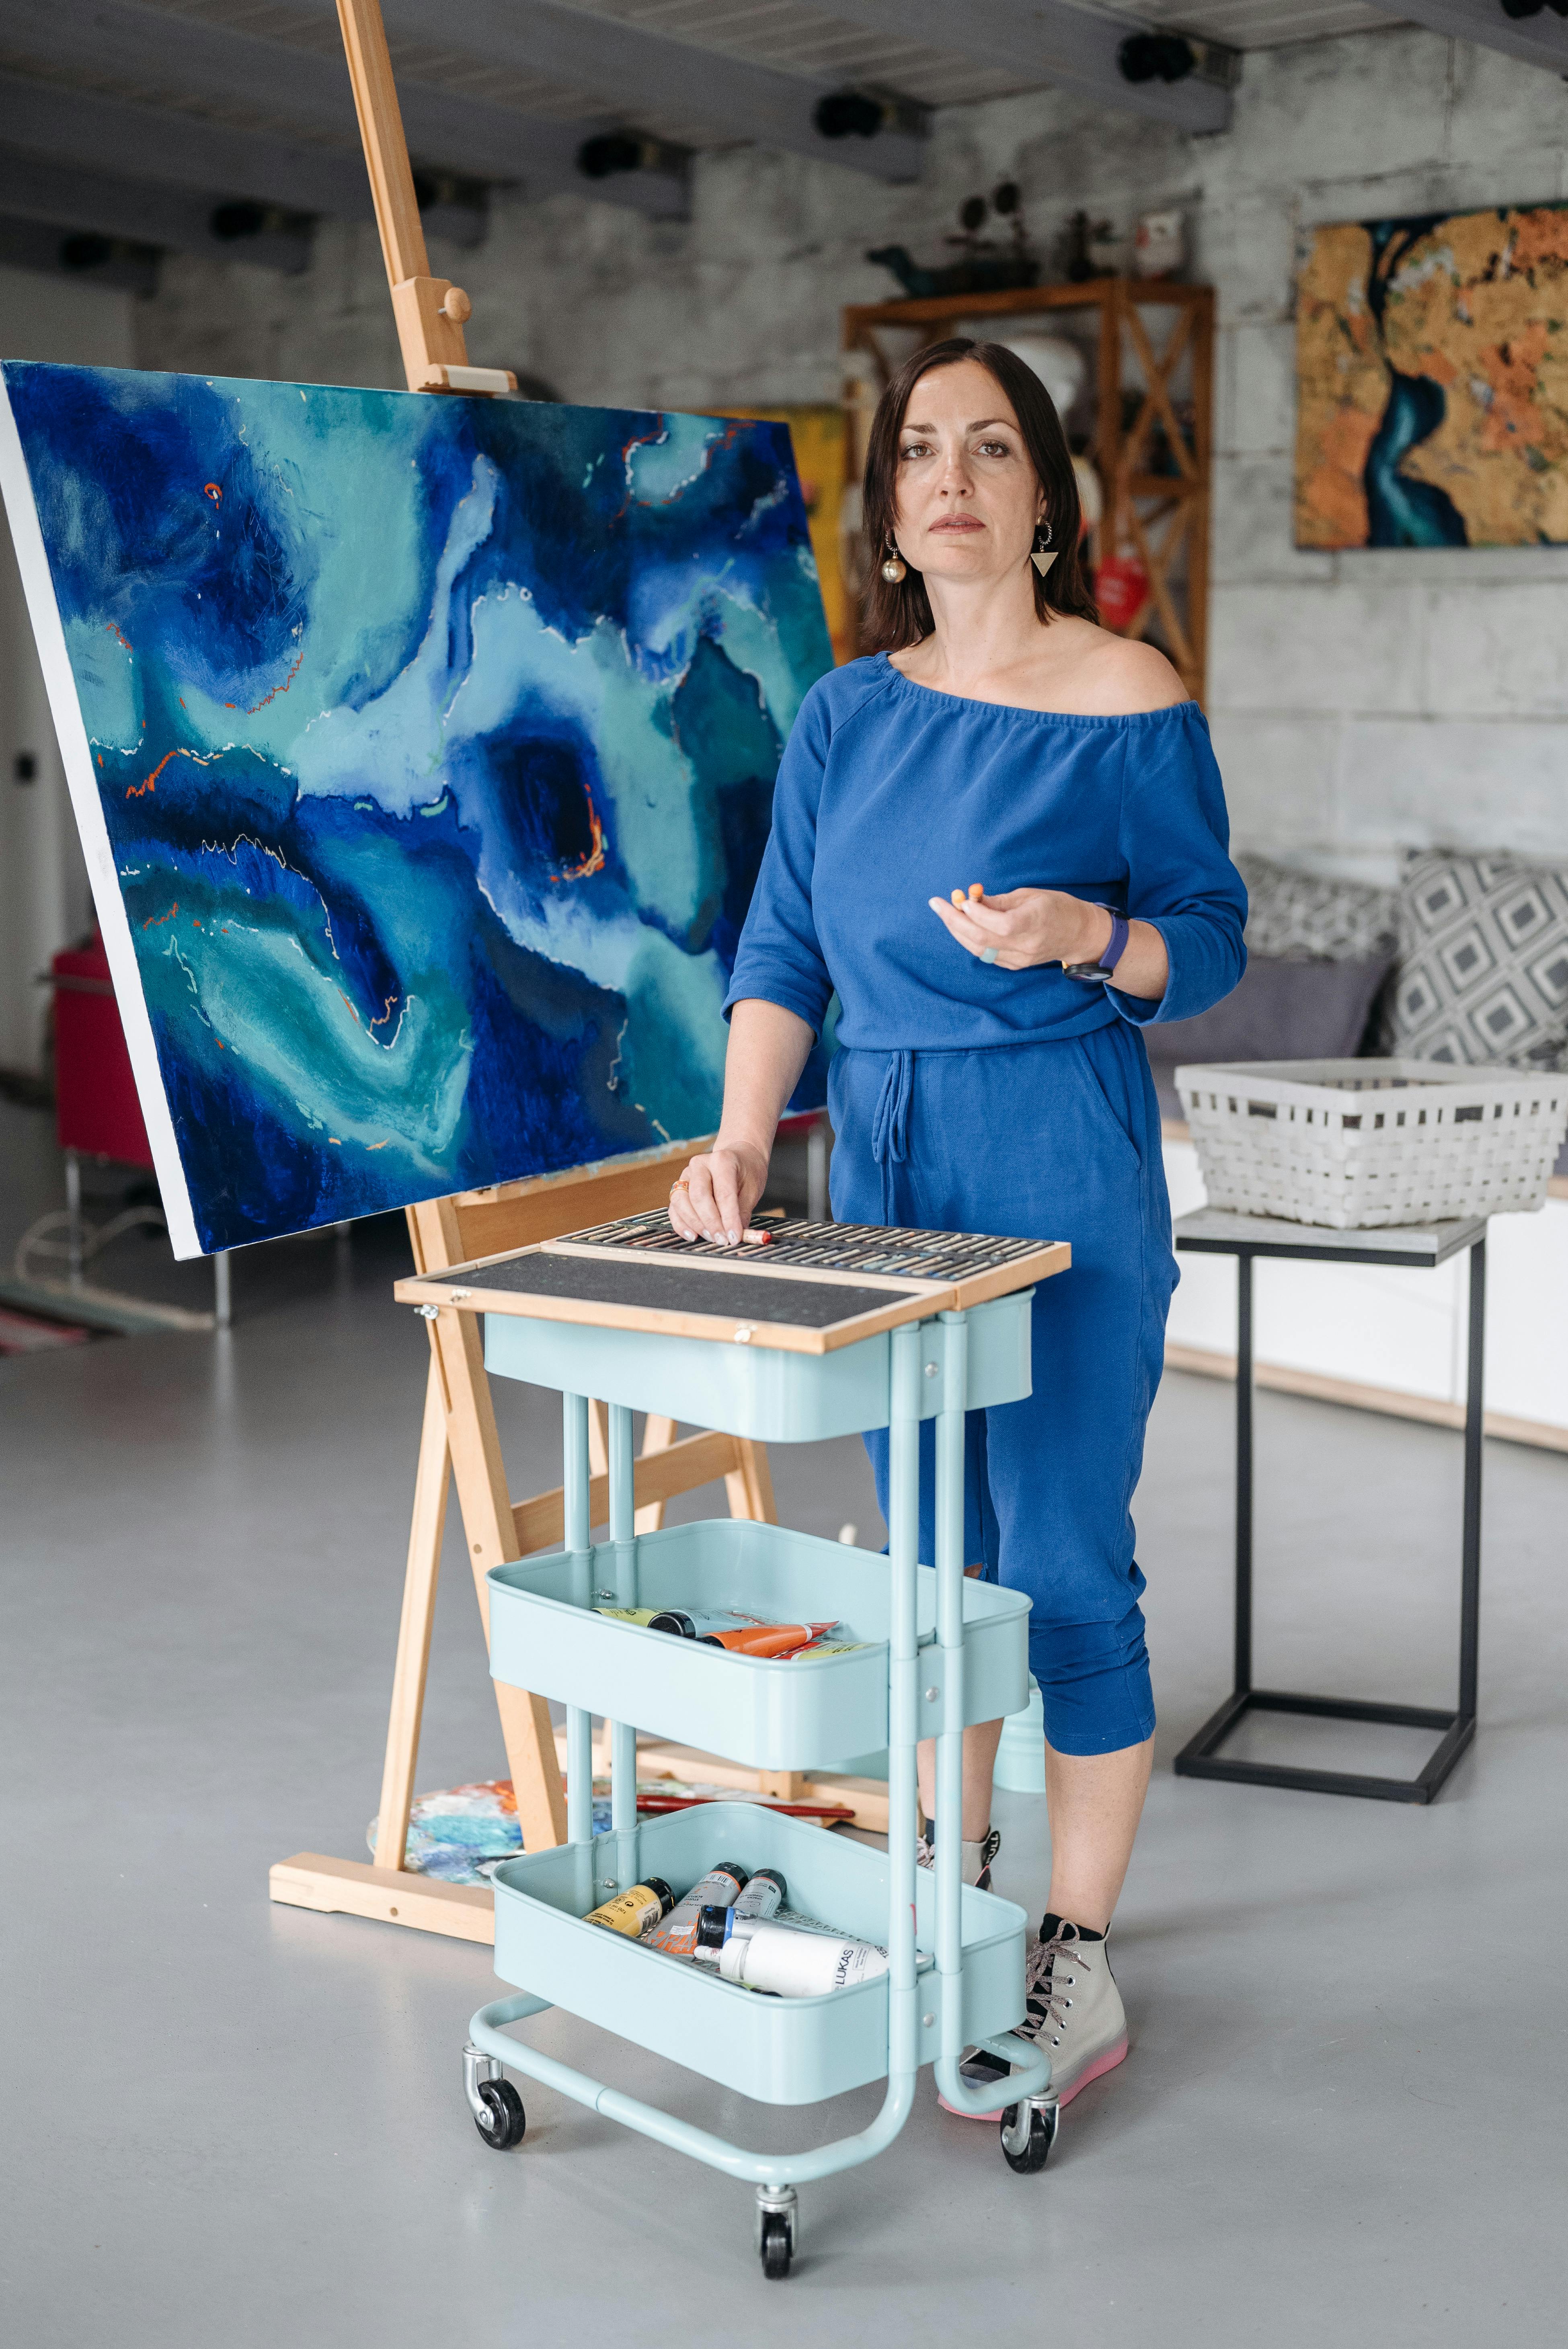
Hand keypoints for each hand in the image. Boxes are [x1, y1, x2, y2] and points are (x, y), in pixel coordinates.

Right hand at [668, 1141, 768, 1244]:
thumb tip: (736, 1235)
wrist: (738, 1158)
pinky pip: (674, 1208)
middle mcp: (700, 1164)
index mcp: (722, 1160)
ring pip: (681, 1201)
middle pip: (699, 1196)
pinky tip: (692, 1235)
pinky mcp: (679, 1187)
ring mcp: (686, 1175)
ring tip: (710, 1238)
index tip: (734, 1237)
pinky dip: (681, 1224)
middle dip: (710, 1222)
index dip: (728, 1218)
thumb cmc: (746, 1173)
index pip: (723, 1193)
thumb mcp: (752, 1190)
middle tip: (722, 1239)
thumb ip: (742, 1212)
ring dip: (695, 1224)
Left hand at [927, 886, 1109, 971]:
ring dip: (957, 931)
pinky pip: (984, 954)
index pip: (1001, 925)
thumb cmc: (1056, 907)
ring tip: (944, 912)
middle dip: (954, 921)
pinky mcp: (1014, 965)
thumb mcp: (1031, 895)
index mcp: (1035, 923)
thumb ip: (999, 901)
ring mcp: (1019, 959)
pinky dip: (968, 939)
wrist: (1078, 934)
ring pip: (978, 949)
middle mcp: (1027, 945)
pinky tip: (960, 925)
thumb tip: (969, 899)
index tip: (962, 899)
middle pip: (982, 939)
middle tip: (936, 904)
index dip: (977, 913)